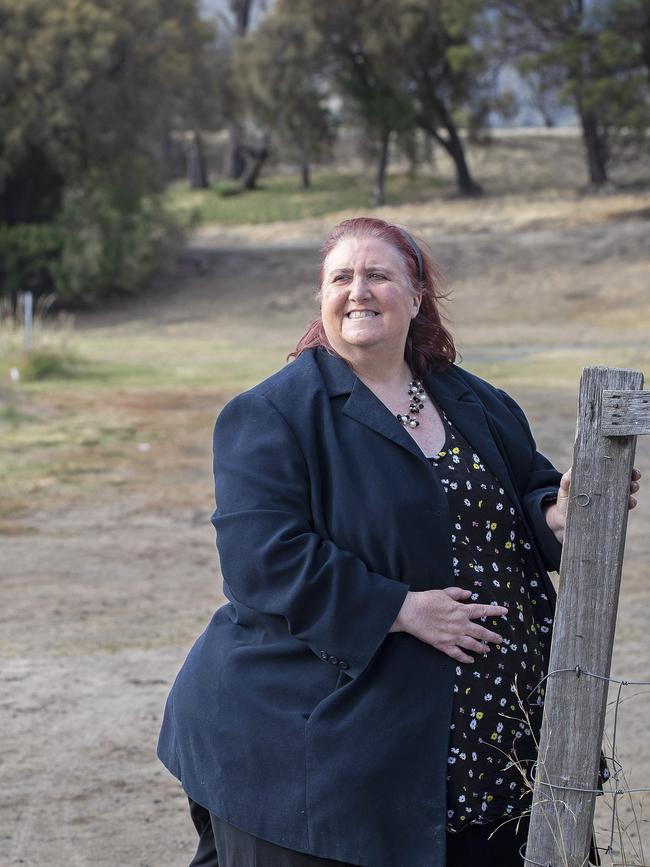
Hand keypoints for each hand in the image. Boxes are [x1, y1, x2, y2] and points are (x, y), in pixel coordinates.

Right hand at [389, 587, 507, 663]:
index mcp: (461, 610)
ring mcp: (453, 636)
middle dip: (492, 636)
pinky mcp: (443, 645)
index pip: (482, 611)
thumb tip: (469, 594)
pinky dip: (465, 658)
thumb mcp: (444, 592)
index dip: (495, 611)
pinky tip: (471, 660)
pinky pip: (457, 654)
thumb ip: (458, 593)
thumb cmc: (427, 600)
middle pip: (481, 632)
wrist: (411, 612)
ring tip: (487, 650)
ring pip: (472, 645)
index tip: (505, 612)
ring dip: (481, 648)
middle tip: (500, 640)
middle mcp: (460, 624)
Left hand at [544, 467, 641, 543]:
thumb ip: (566, 481)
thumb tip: (571, 471)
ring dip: (630, 497)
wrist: (561, 523)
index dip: (625, 471)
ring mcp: (607, 505)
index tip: (631, 470)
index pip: (614, 474)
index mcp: (597, 482)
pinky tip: (627, 507)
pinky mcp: (607, 517)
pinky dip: (626, 509)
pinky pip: (620, 512)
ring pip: (625, 499)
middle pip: (623, 485)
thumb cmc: (565, 503)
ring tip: (630, 498)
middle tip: (633, 484)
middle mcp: (605, 493)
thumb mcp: (564, 490)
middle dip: (631, 483)